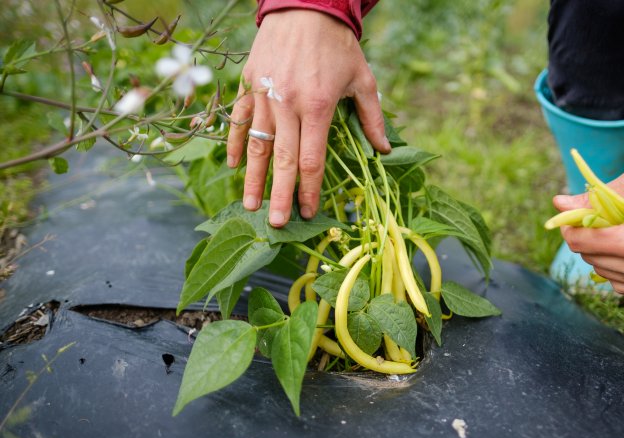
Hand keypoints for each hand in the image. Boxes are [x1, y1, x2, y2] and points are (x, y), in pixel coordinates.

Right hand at [226, 9, 390, 226]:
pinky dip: (237, 143)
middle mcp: (288, 105)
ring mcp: (265, 95)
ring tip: (250, 206)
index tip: (309, 212)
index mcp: (317, 107)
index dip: (310, 190)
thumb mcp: (363, 78)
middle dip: (279, 196)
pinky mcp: (250, 84)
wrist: (304, 6)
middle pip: (281, 161)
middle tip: (276, 225)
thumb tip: (384, 150)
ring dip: (253, 179)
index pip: (311, 160)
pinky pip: (240, 120)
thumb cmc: (337, 45)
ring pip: (257, 145)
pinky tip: (235, 166)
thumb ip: (372, 117)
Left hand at [555, 170, 623, 294]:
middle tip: (596, 222)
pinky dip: (618, 270)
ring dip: (601, 255)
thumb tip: (557, 204)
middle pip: (591, 259)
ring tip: (617, 234)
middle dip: (586, 240)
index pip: (583, 243)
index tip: (573, 218)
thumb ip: (593, 198)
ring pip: (605, 275)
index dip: (572, 229)